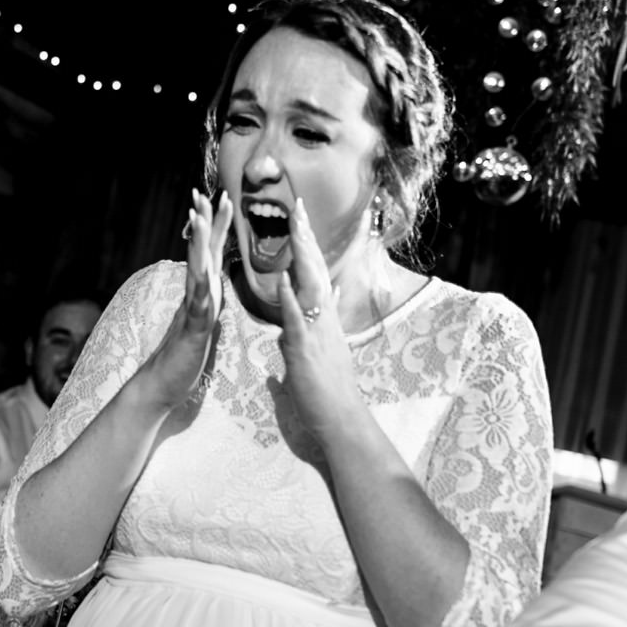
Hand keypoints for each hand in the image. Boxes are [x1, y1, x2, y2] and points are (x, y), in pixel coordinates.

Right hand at [134, 189, 231, 411]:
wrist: (160, 386)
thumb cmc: (182, 359)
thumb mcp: (203, 327)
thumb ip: (207, 305)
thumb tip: (214, 290)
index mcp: (202, 295)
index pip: (212, 254)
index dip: (216, 227)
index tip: (221, 199)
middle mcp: (196, 297)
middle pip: (202, 254)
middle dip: (205, 223)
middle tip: (205, 193)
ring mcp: (192, 311)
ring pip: (197, 271)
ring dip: (198, 244)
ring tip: (198, 217)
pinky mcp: (192, 330)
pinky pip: (198, 305)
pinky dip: (200, 286)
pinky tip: (203, 270)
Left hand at [275, 181, 364, 441]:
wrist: (342, 420)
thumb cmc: (326, 393)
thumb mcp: (313, 358)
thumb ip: (302, 339)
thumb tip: (287, 331)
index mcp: (324, 320)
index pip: (316, 274)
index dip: (307, 246)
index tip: (300, 219)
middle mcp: (325, 319)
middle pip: (316, 269)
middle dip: (306, 236)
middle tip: (298, 205)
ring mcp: (318, 332)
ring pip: (311, 285)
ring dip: (303, 255)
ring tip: (295, 226)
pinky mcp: (308, 350)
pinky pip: (299, 320)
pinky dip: (291, 298)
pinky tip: (283, 278)